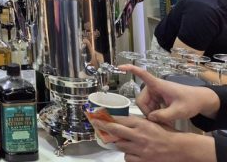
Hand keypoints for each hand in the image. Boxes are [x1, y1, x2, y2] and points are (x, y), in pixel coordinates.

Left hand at [91, 116, 214, 161]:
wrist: (180, 148)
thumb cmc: (167, 134)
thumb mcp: (152, 123)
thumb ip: (137, 123)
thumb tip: (121, 121)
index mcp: (141, 123)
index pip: (119, 119)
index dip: (107, 118)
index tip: (97, 116)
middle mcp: (138, 135)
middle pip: (115, 130)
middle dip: (103, 127)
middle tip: (95, 124)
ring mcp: (140, 149)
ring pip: (120, 146)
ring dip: (118, 143)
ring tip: (120, 142)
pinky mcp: (143, 160)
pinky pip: (128, 158)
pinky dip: (128, 156)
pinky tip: (132, 153)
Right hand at [119, 64, 215, 125]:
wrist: (200, 100)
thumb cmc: (191, 102)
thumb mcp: (179, 111)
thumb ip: (164, 116)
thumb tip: (150, 117)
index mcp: (158, 85)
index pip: (142, 74)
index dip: (131, 70)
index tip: (120, 67)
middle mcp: (154, 87)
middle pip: (142, 101)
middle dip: (148, 112)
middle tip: (160, 122)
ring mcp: (155, 93)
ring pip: (146, 105)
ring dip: (153, 114)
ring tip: (165, 122)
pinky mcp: (158, 98)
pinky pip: (150, 107)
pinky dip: (155, 114)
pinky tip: (164, 119)